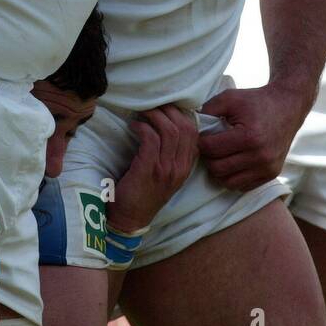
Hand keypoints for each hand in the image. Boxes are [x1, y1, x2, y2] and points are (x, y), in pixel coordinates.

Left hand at [109, 105, 198, 232]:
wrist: (130, 220)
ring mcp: (166, 169)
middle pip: (185, 128)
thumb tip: (164, 127)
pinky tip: (134, 127)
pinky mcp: (149, 169)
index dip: (181, 115)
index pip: (194, 134)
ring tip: (142, 112)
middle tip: (153, 106)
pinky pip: (151, 139)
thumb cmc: (143, 194)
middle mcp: (180, 167)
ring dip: (155, 116)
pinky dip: (142, 127)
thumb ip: (171, 156)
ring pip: (169, 130)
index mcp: (185, 168)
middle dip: (169, 111)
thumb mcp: (165, 175)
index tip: (167, 108)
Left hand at [197, 86, 306, 191]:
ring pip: (228, 182)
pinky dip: (233, 177)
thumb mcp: (230, 98)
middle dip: (208, 158)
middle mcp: (260, 156)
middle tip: (210, 146)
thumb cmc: (255, 101)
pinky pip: (242, 186)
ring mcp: (267, 168)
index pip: (211, 149)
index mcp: (249, 137)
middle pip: (217, 169)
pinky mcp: (272, 174)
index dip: (200, 142)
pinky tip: (232, 162)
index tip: (203, 135)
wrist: (287, 107)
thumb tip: (190, 127)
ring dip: (219, 170)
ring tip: (220, 155)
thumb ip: (207, 110)